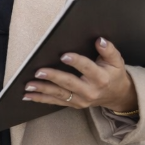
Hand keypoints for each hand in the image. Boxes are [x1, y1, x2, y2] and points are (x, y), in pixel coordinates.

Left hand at [22, 37, 138, 112]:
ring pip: (59, 94)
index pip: (87, 68)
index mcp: (101, 78)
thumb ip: (109, 50)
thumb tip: (99, 40)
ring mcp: (81, 100)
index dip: (76, 62)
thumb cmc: (114, 73)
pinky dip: (41, 99)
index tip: (63, 55)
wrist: (116, 95)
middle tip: (38, 71)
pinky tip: (27, 96)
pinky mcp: (74, 104)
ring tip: (28, 85)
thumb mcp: (116, 61)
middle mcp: (90, 91)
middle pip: (69, 83)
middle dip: (53, 77)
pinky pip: (55, 102)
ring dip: (42, 89)